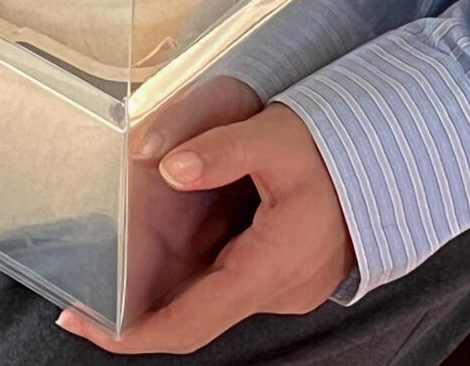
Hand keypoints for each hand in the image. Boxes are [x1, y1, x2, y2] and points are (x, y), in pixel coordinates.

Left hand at [57, 103, 354, 354]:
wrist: (387, 155)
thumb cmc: (334, 147)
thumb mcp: (273, 137)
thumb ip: (219, 151)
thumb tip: (167, 166)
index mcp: (271, 269)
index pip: (189, 324)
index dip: (130, 332)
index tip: (82, 323)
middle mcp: (276, 289)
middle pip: (192, 311)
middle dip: (139, 297)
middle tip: (92, 276)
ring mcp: (281, 283)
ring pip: (208, 291)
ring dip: (166, 273)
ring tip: (125, 244)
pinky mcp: (280, 268)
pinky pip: (226, 273)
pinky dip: (193, 259)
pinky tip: (173, 228)